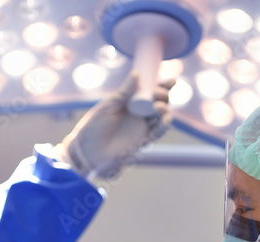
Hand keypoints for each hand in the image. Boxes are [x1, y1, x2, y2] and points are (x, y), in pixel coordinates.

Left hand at [58, 73, 173, 180]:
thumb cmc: (94, 125)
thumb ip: (124, 92)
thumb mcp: (109, 105)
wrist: (88, 148)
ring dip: (165, 111)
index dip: (163, 86)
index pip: (151, 91)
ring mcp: (142, 126)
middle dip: (164, 96)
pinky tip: (166, 120)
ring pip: (161, 117)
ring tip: (158, 107)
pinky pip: (158, 133)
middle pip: (159, 102)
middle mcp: (139, 113)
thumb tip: (136, 73)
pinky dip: (164, 127)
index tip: (171, 81)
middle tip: (157, 94)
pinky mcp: (143, 140)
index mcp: (132, 102)